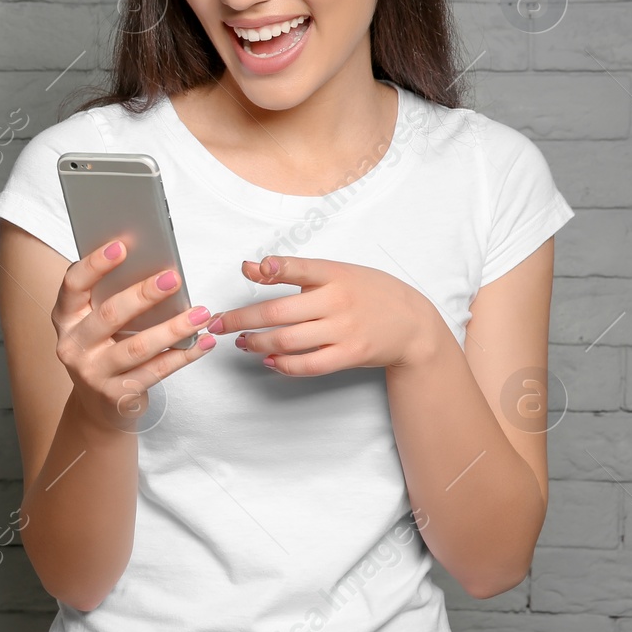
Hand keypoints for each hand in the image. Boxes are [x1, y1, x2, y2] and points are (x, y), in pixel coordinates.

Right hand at [52, 239, 218, 431]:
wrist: (98, 405)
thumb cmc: (103, 349)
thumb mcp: (95, 323)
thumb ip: (111, 296)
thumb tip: (152, 266)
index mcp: (65, 317)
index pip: (74, 285)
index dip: (95, 264)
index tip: (121, 246)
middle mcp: (73, 345)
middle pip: (109, 315)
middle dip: (144, 294)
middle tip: (173, 278)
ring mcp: (92, 373)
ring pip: (137, 347)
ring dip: (173, 328)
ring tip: (200, 313)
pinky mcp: (116, 395)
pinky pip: (155, 372)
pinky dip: (183, 356)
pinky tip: (202, 342)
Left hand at [203, 254, 446, 376]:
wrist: (414, 323)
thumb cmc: (369, 293)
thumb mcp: (337, 272)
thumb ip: (294, 270)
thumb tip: (251, 266)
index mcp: (335, 274)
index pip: (300, 268)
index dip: (275, 268)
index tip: (253, 270)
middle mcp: (338, 301)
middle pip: (279, 312)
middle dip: (241, 319)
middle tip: (217, 322)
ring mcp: (344, 330)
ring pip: (288, 340)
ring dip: (257, 343)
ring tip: (242, 341)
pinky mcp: (349, 355)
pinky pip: (308, 365)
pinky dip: (283, 364)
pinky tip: (268, 360)